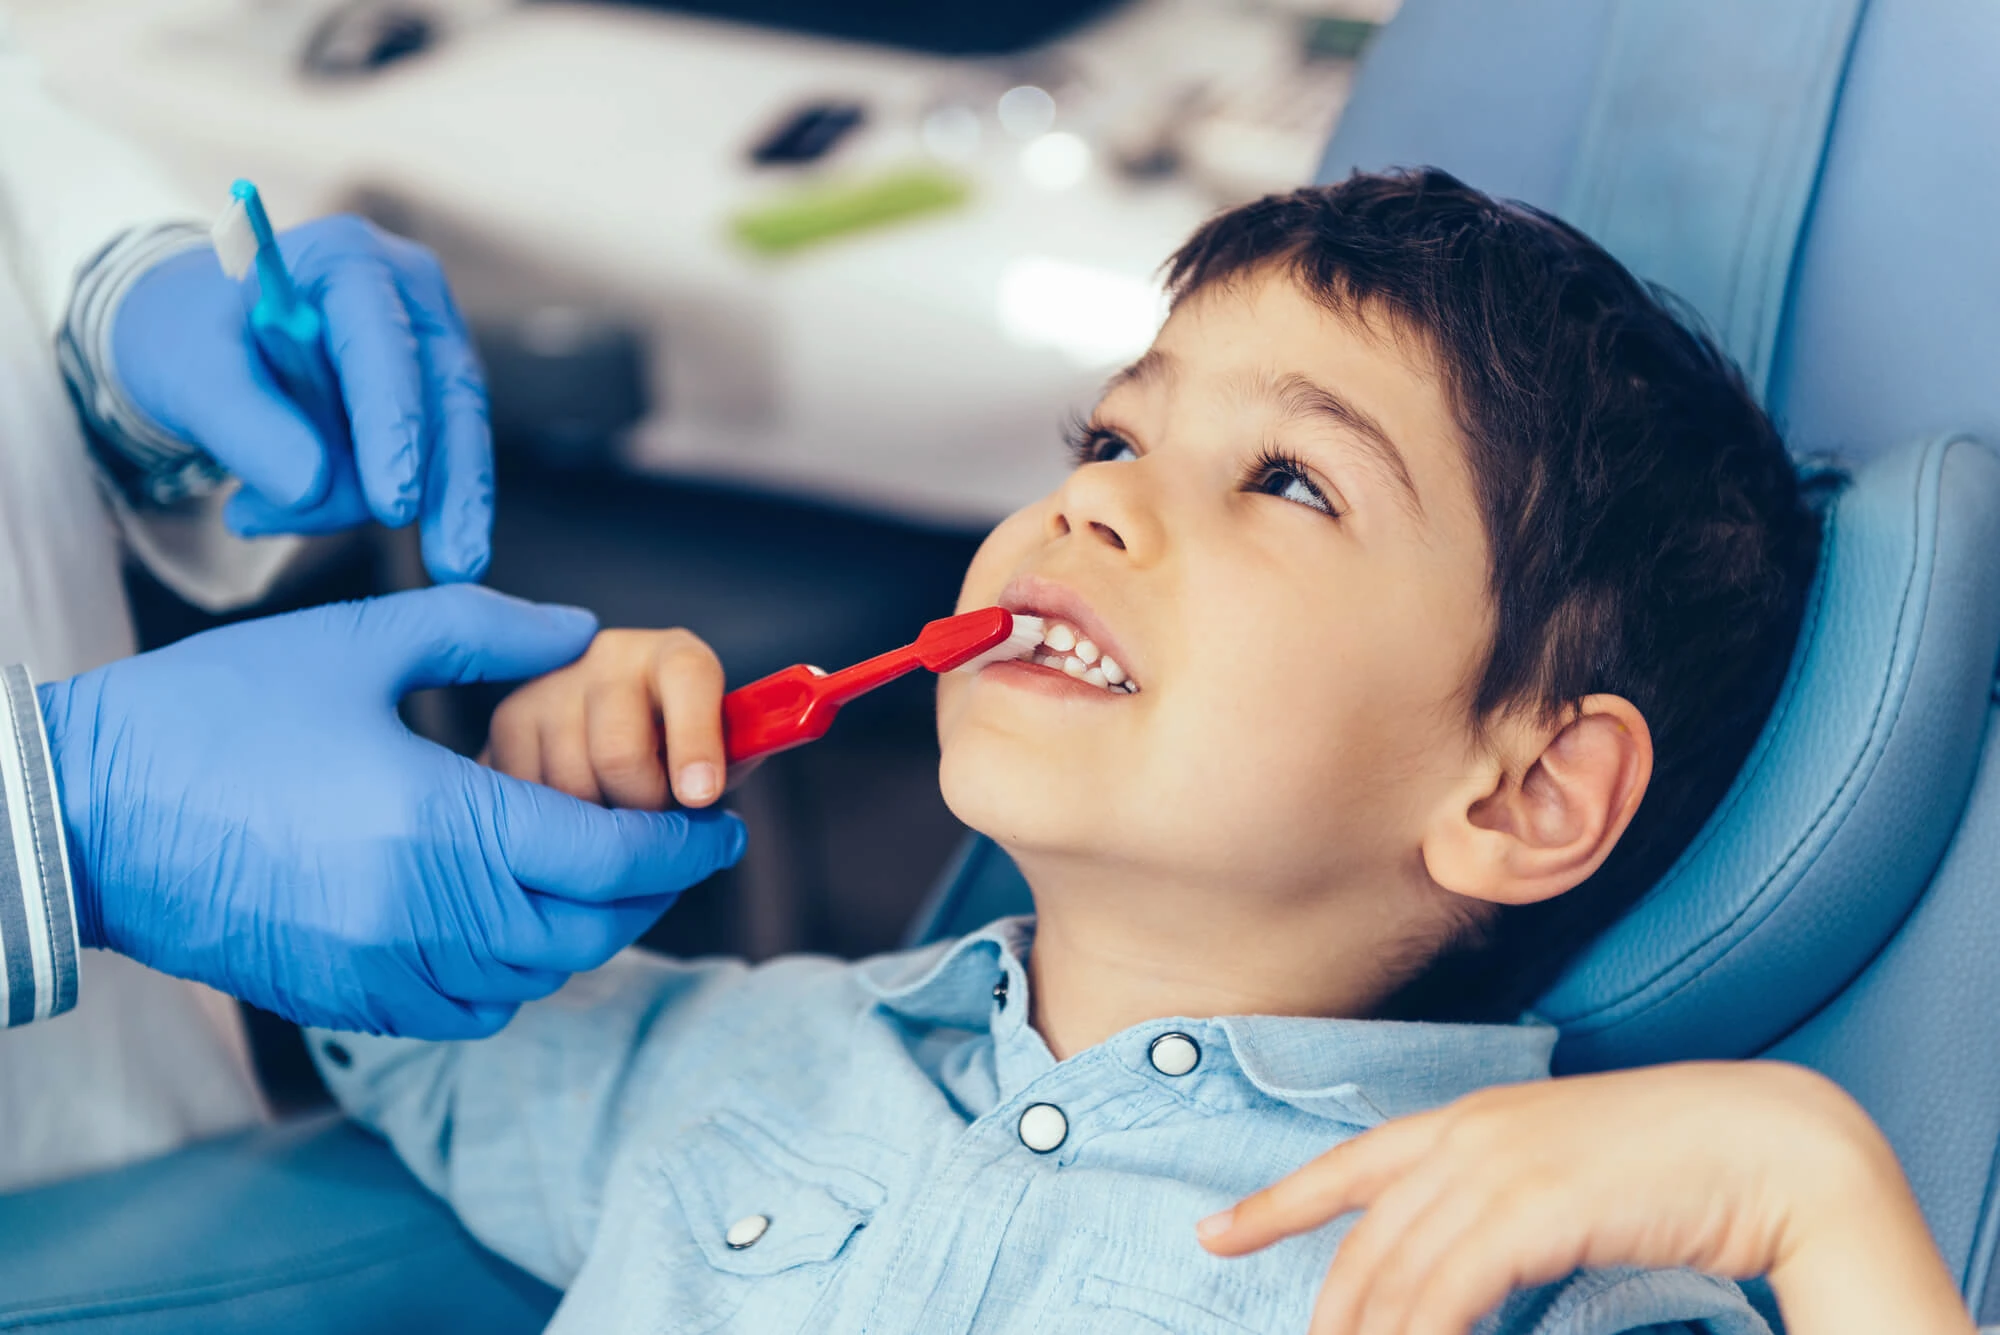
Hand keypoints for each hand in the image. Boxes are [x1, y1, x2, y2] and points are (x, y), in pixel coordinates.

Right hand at [37, 587, 745, 1037]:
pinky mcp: (345, 1001)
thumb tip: (580, 630)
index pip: (614, 857)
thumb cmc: (214, 717)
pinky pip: (470, 1010)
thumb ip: (486, 630)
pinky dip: (512, 973)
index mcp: (446, 825)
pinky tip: (504, 916)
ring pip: (537, 978)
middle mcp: (428, 917)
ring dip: (582, 930)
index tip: (723, 823)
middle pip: (592, 931)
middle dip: (647, 890)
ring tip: (590, 871)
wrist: (83, 813)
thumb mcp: (359, 643)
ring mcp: (384, 972)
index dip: (686, 844)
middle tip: (670, 844)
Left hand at [112, 215, 492, 582]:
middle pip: (450, 399)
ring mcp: (433, 348)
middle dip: (449, 488)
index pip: (387, 347)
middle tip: (454, 567)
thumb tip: (309, 486)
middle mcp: (410, 297)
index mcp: (350, 261)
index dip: (394, 426)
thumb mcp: (189, 372)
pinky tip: (298, 512)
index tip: (394, 504)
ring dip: (387, 504)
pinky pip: (428, 465)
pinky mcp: (434, 400)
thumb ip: (245, 424)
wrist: (204, 339)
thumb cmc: (194, 338)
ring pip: (448, 442)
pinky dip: (364, 502)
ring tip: (275, 523)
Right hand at [485, 628, 745, 810]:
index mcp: (675, 657)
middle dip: (643, 808)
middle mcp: (609, 658)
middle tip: (654, 823)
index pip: (689, 680)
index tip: (700, 797)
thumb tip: (711, 809)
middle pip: (619, 753)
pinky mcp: (506, 722)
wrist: (616, 729)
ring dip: (597, 826)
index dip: (695, 742)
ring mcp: (551, 686)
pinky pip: (528, 798)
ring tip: (614, 815)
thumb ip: (726, 770)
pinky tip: (574, 818)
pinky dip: (555, 827)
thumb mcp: (720, 753)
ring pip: (570, 787)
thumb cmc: (680, 749)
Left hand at [1197, 1062, 1974, 1334]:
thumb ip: (1502, 1203)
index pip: (1349, 1166)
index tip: (1214, 1230)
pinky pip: (1445, 1295)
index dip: (1275, 1202)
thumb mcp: (1564, 1173)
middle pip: (1364, 1245)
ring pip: (1396, 1278)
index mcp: (1470, 1120)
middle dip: (1329, 1313)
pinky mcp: (1530, 1206)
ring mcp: (1495, 1166)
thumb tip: (1465, 1260)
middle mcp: (1467, 1136)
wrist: (1769, 1140)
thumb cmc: (1679, 1163)